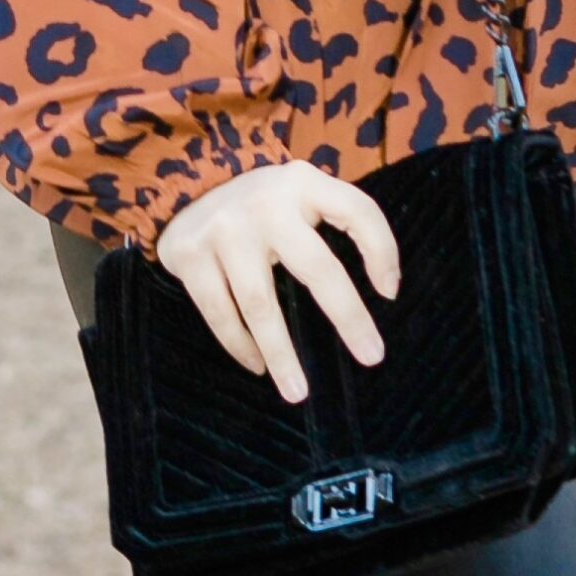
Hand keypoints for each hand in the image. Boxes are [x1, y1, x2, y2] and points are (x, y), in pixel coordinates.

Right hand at [156, 161, 402, 403]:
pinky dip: (240, 345)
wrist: (185, 184)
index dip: (382, 251)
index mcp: (302, 183)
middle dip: (347, 316)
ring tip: (298, 392)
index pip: (358, 211)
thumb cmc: (264, 203)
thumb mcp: (301, 192)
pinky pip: (220, 313)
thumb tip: (383, 286)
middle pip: (316, 268)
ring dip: (282, 354)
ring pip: (260, 304)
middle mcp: (265, 204)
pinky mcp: (189, 256)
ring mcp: (224, 230)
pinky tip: (258, 365)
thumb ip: (336, 217)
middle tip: (372, 356)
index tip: (390, 294)